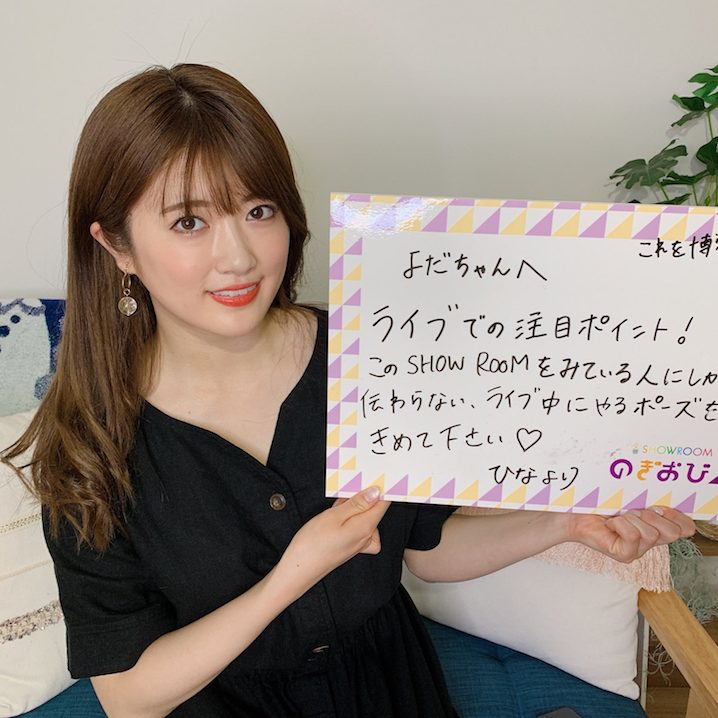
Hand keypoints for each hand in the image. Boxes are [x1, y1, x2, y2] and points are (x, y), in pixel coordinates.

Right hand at [277, 487, 390, 592]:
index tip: (375, 475)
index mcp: (366, 527)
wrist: (298, 570)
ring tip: (338, 500)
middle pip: (374, 508)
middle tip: (349, 484)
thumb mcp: (334, 516)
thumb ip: (357, 504)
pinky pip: (357, 525)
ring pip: (364, 516)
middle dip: (364, 494)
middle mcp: (366, 536)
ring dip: (355, 505)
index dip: (382, 487)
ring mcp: (359, 542)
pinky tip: (337, 513)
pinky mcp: (350, 545)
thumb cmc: (313, 544)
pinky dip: (350, 517)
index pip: (384, 503)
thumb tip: (376, 492)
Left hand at [567, 506, 694, 562]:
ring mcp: (637, 551)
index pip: (685, 528)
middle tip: (634, 510)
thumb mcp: (630, 498)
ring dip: (633, 518)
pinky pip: (633, 536)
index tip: (661, 504)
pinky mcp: (623, 554)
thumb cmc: (600, 503)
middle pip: (672, 532)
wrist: (574, 513)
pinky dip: (621, 524)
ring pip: (651, 533)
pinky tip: (610, 524)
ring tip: (618, 517)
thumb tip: (665, 501)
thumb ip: (650, 499)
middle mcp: (649, 542)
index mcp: (655, 527)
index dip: (679, 516)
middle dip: (654, 515)